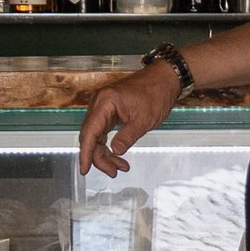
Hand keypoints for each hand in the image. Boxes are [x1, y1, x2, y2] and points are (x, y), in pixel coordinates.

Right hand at [78, 61, 183, 178]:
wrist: (165, 79)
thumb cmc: (156, 93)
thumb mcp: (144, 120)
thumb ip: (127, 137)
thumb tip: (115, 151)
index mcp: (105, 101)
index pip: (90, 132)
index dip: (86, 153)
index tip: (84, 169)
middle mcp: (100, 102)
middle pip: (91, 136)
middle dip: (99, 157)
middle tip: (112, 171)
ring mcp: (104, 106)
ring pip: (97, 136)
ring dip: (105, 153)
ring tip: (119, 167)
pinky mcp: (110, 110)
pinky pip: (104, 131)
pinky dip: (110, 145)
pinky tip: (118, 156)